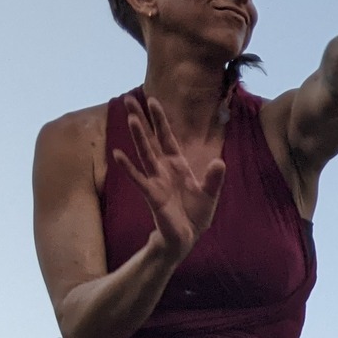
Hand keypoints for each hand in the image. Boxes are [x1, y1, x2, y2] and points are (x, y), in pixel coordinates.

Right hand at [111, 96, 225, 262]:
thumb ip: (214, 179)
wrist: (187, 237)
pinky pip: (139, 179)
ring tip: (131, 118)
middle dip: (141, 120)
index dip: (160, 120)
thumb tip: (219, 162)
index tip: (152, 100)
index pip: (167, 137)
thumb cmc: (196, 214)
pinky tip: (118, 154)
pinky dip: (129, 167)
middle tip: (128, 100)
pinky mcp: (152, 196)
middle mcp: (164, 169)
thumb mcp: (209, 194)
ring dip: (138, 137)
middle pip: (151, 140)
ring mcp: (156, 181)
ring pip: (145, 154)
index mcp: (178, 165)